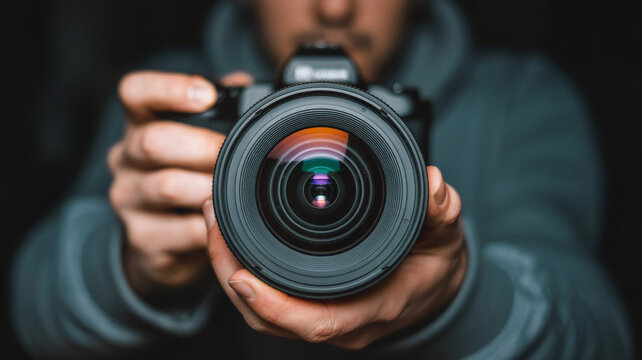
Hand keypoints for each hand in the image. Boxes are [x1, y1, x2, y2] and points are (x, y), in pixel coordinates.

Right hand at [108, 70, 252, 297]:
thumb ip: (219, 108)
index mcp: (140, 124)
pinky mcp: (141, 237)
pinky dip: (211, 226)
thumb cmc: (185, 175)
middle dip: (202, 147)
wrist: (161, 240)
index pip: (135, 91)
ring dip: (209, 187)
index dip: (168, 89)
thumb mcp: (196, 138)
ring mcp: (128, 199)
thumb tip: (246, 84)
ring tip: (234, 188)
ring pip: (167, 186)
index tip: (206, 95)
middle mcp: (124, 158)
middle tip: (235, 154)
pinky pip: (182, 230)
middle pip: (151, 142)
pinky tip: (226, 222)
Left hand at [203, 166, 466, 348]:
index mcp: (373, 307)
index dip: (275, 305)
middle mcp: (343, 321)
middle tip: (213, 219)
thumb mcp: (447, 235)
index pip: (317, 322)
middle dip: (232, 274)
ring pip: (263, 311)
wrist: (436, 288)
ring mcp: (325, 315)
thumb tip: (434, 184)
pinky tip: (232, 237)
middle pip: (271, 318)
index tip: (242, 274)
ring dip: (230, 270)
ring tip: (214, 219)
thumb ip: (441, 210)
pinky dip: (243, 272)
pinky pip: (268, 301)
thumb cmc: (436, 266)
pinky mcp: (313, 304)